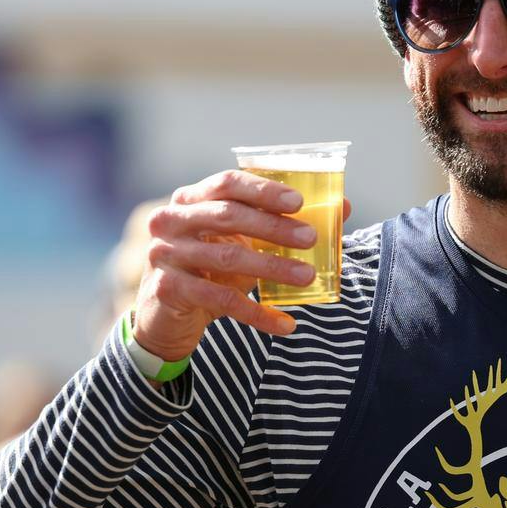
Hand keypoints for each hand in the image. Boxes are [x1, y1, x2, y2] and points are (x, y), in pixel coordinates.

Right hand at [131, 170, 330, 360]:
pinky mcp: (168, 289)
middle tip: (312, 238)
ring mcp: (165, 254)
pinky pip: (221, 300)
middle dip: (274, 227)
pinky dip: (257, 313)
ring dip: (273, 268)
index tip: (299, 202)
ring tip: (308, 277)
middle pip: (228, 216)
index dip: (264, 190)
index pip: (227, 183)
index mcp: (189, 200)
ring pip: (228, 258)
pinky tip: (285, 324)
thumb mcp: (240, 245)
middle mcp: (171, 221)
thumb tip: (343, 207)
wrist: (163, 320)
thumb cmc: (209, 274)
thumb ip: (280, 226)